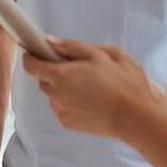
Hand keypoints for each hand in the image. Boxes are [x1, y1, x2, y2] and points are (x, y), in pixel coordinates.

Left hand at [24, 39, 164, 139]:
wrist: (136, 118)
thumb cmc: (124, 83)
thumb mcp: (103, 54)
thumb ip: (73, 47)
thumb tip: (51, 42)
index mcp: (61, 74)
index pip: (31, 65)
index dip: (32, 56)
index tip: (39, 51)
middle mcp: (55, 94)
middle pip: (43, 79)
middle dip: (54, 71)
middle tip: (78, 68)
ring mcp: (60, 111)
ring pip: (53, 94)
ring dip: (63, 88)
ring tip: (90, 86)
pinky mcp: (68, 124)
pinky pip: (62, 107)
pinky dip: (71, 102)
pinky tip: (91, 100)